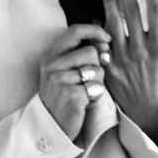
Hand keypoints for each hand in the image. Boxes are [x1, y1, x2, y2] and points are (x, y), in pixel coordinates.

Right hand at [39, 24, 110, 140]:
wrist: (51, 127)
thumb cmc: (62, 97)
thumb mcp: (65, 72)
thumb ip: (82, 55)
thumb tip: (106, 43)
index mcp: (51, 55)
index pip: (75, 31)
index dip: (95, 31)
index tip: (106, 39)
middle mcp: (53, 65)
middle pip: (91, 51)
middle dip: (97, 66)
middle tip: (87, 81)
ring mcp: (60, 80)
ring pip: (97, 70)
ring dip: (98, 83)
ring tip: (85, 92)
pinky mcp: (71, 96)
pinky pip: (97, 88)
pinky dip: (96, 97)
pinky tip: (85, 103)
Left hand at [102, 0, 157, 144]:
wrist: (150, 117)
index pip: (154, 11)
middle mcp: (140, 51)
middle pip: (131, 12)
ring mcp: (122, 59)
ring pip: (112, 24)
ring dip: (109, 4)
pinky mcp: (110, 68)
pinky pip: (102, 44)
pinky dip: (99, 29)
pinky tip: (97, 16)